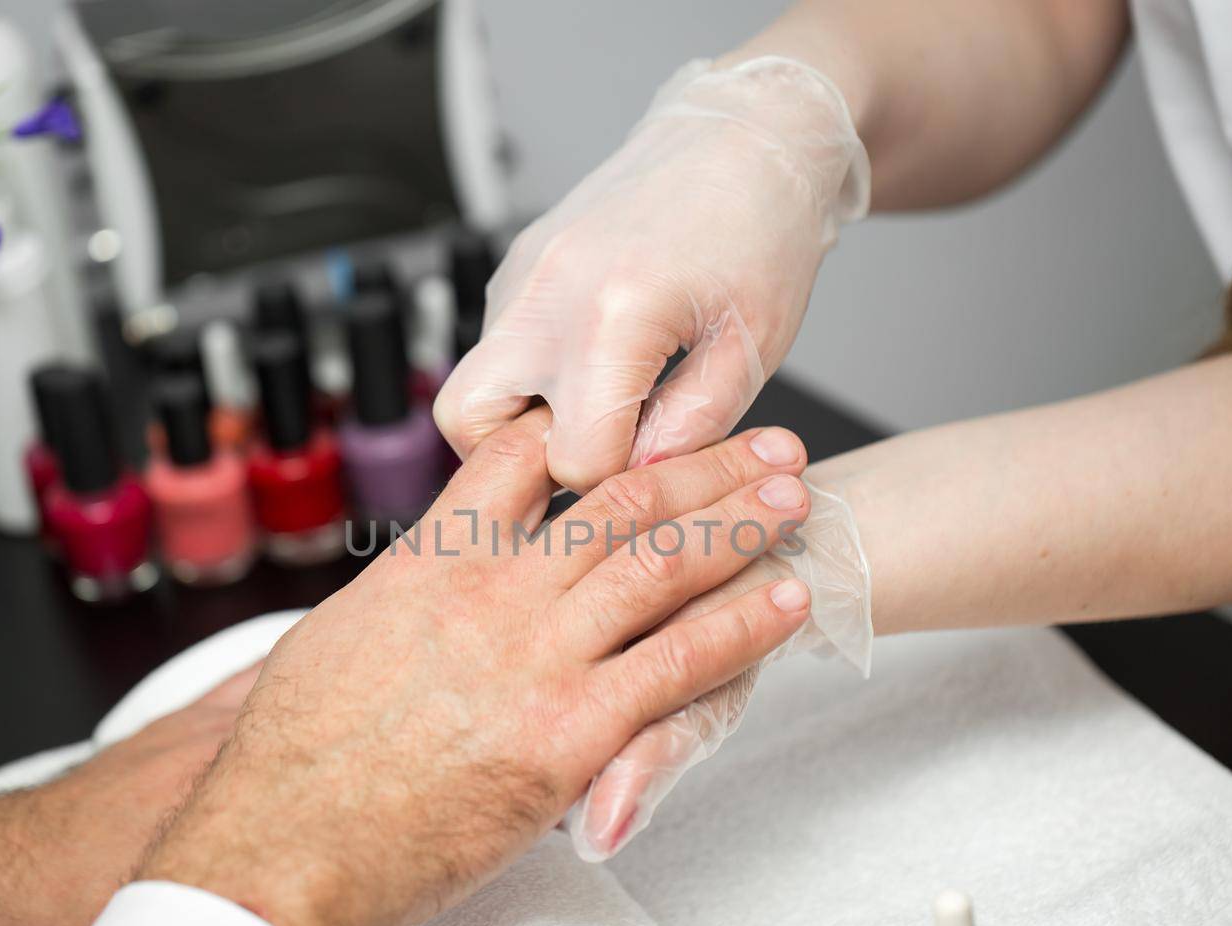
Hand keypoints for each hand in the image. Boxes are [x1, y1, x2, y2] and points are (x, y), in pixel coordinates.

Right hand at [139, 411, 815, 925]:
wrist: (289, 850)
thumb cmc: (293, 764)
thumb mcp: (330, 645)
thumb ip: (395, 602)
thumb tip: (407, 590)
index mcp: (431, 561)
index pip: (519, 458)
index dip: (584, 428)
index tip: (635, 414)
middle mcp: (492, 591)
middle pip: (617, 497)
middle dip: (701, 463)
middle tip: (765, 445)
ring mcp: (536, 658)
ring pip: (660, 564)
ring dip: (739, 526)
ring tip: (795, 502)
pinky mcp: (570, 732)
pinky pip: (677, 663)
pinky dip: (741, 627)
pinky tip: (786, 601)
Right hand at [434, 56, 868, 492]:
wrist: (742, 138)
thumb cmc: (761, 231)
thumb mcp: (750, 348)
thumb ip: (692, 430)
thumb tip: (640, 480)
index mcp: (614, 317)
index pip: (576, 458)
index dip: (616, 481)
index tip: (651, 463)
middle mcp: (548, 294)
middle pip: (470, 426)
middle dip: (525, 462)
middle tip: (594, 453)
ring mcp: (521, 277)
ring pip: (472, 387)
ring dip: (524, 419)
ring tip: (598, 411)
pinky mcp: (515, 268)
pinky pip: (497, 345)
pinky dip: (533, 376)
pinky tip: (595, 365)